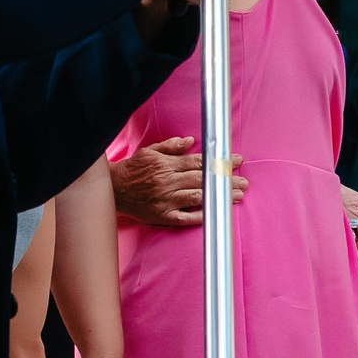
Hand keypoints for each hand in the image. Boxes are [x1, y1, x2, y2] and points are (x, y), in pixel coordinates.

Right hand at [110, 136, 242, 226]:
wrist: (113, 190)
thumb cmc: (134, 169)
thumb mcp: (150, 151)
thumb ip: (171, 146)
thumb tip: (191, 140)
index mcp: (167, 165)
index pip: (199, 162)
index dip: (220, 161)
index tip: (237, 160)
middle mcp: (167, 182)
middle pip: (203, 179)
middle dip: (226, 179)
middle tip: (244, 181)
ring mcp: (166, 200)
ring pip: (198, 197)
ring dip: (220, 196)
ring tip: (237, 195)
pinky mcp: (163, 216)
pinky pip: (186, 217)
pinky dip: (203, 215)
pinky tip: (218, 212)